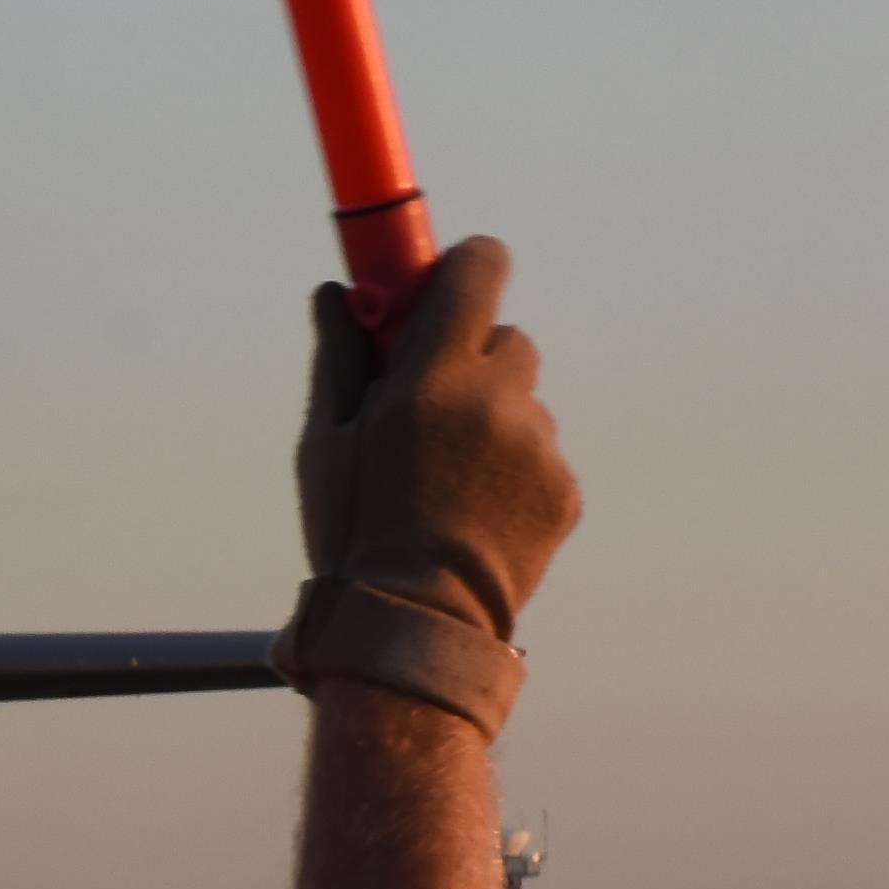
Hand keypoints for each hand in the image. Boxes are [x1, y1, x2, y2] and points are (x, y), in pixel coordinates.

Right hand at [298, 238, 577, 642]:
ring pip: (523, 404)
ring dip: (491, 422)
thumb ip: (339, 356)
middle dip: (471, 360)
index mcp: (431, 380)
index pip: (476, 272)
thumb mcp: (324, 444)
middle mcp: (496, 401)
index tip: (447, 277)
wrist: (416, 623)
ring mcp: (539, 446)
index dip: (465, 265)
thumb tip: (334, 292)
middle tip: (428, 407)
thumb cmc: (354, 532)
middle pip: (506, 340)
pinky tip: (473, 513)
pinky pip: (540, 456)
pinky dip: (512, 472)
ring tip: (446, 483)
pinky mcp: (565, 488)